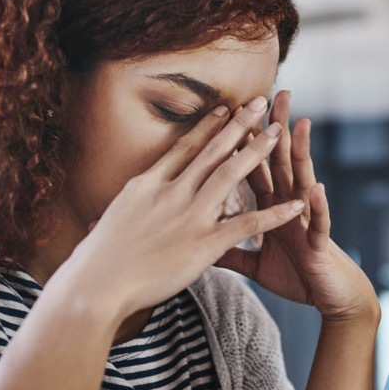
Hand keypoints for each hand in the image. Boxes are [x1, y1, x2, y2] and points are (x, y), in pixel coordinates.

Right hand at [57, 99, 304, 319]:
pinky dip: (274, 214)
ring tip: (279, 132)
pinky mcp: (203, 244)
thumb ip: (119, 218)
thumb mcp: (104, 226)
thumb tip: (100, 220)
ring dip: (257, 152)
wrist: (95, 286)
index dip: (207, 128)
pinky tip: (295, 204)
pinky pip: (247, 224)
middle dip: (238, 125)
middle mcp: (170, 193)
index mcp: (146, 186)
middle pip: (211, 152)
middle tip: (260, 103)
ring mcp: (188, 216)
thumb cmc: (93, 263)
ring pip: (231, 175)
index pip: (183, 149)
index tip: (224, 109)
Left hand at [216, 91, 377, 321]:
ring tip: (300, 124)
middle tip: (274, 93)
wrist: (330, 299)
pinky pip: (318, 223)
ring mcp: (306, 221)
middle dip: (277, 128)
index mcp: (271, 208)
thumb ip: (228, 249)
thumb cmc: (296, 277)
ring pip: (303, 181)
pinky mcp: (319, 243)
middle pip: (280, 161)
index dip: (243, 141)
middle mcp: (290, 206)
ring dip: (301, 153)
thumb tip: (199, 243)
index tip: (233, 110)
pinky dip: (317, 206)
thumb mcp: (254, 264)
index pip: (254, 168)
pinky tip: (315, 189)